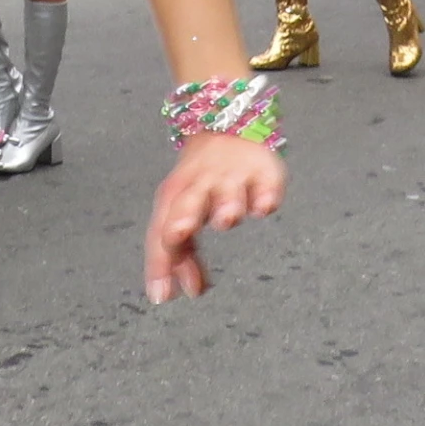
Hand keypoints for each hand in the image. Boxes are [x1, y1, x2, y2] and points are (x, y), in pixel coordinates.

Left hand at [144, 133, 284, 303]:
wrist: (225, 130)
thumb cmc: (199, 186)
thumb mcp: (183, 216)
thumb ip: (180, 257)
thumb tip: (179, 294)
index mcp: (175, 198)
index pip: (161, 229)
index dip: (159, 261)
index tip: (161, 295)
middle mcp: (200, 185)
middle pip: (187, 201)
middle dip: (182, 217)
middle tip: (175, 235)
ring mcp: (232, 176)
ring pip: (227, 191)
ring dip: (226, 205)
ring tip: (226, 220)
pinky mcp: (263, 170)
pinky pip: (265, 181)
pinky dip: (264, 193)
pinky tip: (263, 207)